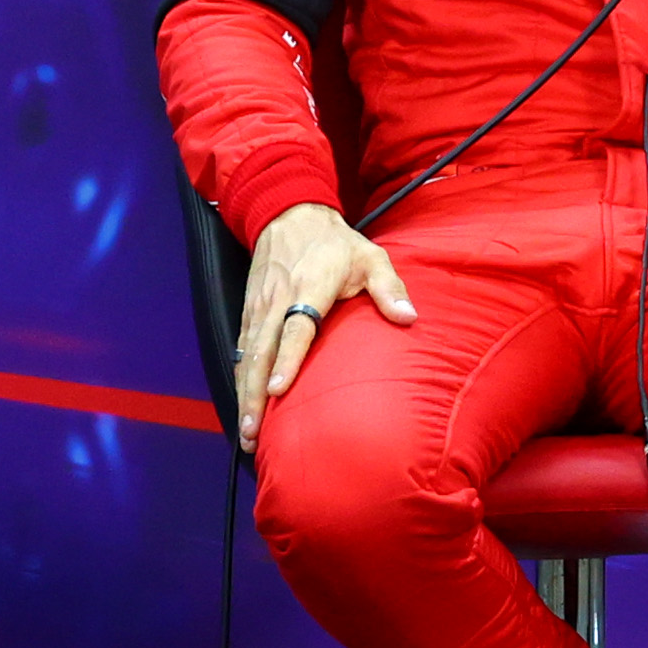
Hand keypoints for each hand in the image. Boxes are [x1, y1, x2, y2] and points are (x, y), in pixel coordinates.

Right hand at [232, 200, 411, 450]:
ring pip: (246, 356)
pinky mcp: (248, 311)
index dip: (287, 361)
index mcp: (309, 287)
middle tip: (253, 434)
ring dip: (243, 394)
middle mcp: (277, 300)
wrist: (289, 213)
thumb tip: (408, 317)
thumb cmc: (335, 243)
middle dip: (254, 395)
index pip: (296, 329)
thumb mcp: (371, 256)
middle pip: (261, 352)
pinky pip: (241, 350)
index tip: (278, 391)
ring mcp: (258, 307)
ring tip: (246, 432)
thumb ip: (389, 286)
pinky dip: (239, 379)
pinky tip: (242, 405)